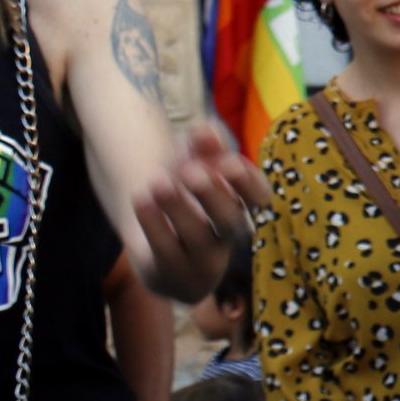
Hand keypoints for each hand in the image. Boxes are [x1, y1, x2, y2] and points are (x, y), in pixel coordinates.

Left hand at [130, 123, 273, 300]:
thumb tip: (205, 129)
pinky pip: (165, 250)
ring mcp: (199, 259)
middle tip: (192, 171)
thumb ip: (200, 148)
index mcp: (238, 208)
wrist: (156, 254)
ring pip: (197, 237)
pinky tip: (141, 199)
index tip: (227, 163)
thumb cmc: (182, 201)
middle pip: (230, 220)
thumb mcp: (190, 167)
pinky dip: (153, 224)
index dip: (247, 183)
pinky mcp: (169, 271)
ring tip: (158, 182)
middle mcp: (225, 237)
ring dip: (178, 208)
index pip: (258, 198)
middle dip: (213, 195)